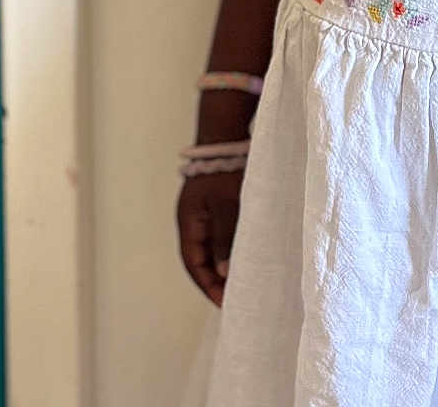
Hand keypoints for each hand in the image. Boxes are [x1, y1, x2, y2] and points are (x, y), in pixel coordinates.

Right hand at [176, 169, 243, 303]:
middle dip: (216, 281)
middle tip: (237, 300)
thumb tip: (224, 272)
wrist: (225, 133)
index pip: (194, 264)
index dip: (208, 286)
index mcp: (189, 223)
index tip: (224, 304)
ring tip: (244, 284)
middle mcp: (194, 222)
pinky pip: (223, 235)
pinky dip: (232, 249)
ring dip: (225, 266)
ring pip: (213, 248)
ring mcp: (205, 213)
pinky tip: (248, 256)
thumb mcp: (226, 204)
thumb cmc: (225, 168)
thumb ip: (225, 237)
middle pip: (202, 260)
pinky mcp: (219, 206)